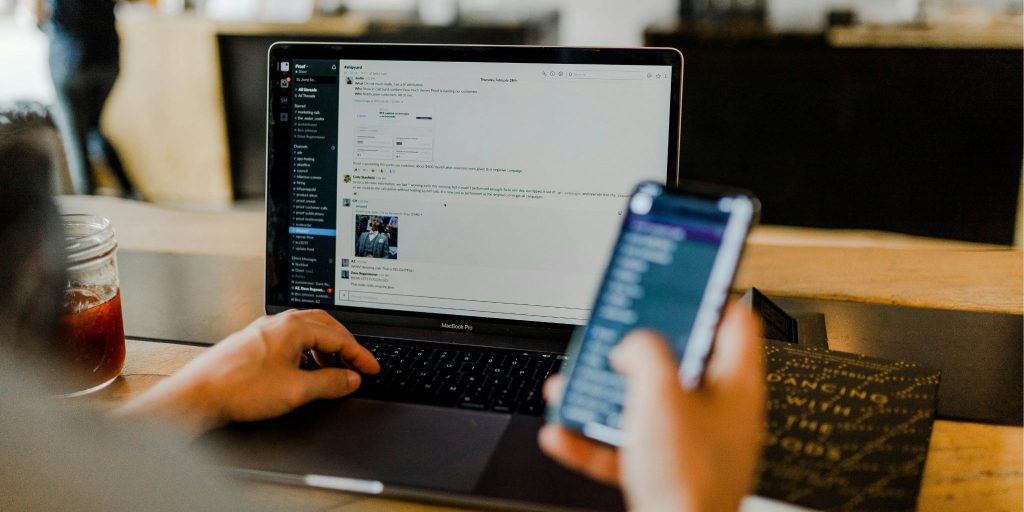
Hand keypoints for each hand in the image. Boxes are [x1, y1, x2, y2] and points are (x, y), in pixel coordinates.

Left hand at [116, 309, 379, 436]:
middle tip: (358, 364)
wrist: (199, 394)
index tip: (371, 368)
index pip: (338, 337)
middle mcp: (278, 323)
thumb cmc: (239, 388)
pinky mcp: (253, 343)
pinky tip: (304, 370)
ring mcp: (264, 331)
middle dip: (345, 346)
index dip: (359, 355)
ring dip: (325, 350)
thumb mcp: (297, 390)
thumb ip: (331, 383)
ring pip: (305, 333)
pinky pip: (289, 341)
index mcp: (293, 326)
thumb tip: (351, 378)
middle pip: (324, 327)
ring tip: (334, 371)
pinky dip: (306, 353)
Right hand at [539, 303, 764, 511]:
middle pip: (679, 364)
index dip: (705, 296)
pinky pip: (626, 447)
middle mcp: (720, 415)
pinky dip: (594, 439)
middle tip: (614, 336)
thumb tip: (631, 345)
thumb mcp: (659, 393)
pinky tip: (564, 433)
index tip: (680, 282)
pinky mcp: (668, 474)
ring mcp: (694, 446)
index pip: (733, 322)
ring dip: (605, 394)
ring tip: (575, 386)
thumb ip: (644, 352)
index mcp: (735, 386)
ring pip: (645, 406)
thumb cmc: (688, 478)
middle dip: (636, 351)